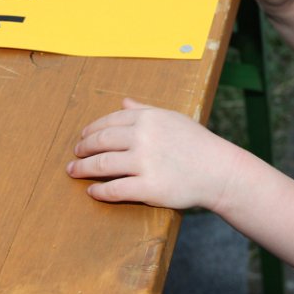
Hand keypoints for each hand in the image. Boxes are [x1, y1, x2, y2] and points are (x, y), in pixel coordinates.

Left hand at [66, 98, 239, 209]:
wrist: (218, 170)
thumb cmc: (196, 143)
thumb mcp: (172, 119)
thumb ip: (145, 110)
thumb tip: (123, 101)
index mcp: (148, 118)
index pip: (109, 122)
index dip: (91, 130)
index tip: (83, 138)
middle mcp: (143, 137)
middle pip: (100, 142)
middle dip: (83, 149)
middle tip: (75, 155)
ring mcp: (145, 163)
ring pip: (102, 165)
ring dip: (83, 169)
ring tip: (74, 172)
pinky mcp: (148, 188)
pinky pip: (114, 190)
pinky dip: (99, 191)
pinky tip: (93, 191)